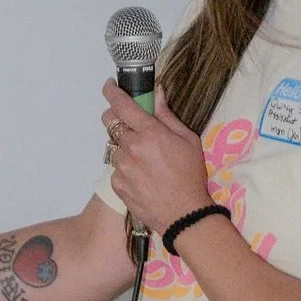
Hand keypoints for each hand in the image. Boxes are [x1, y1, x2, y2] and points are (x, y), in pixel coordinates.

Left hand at [101, 81, 213, 234]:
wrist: (183, 214)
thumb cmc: (190, 176)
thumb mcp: (188, 140)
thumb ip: (167, 116)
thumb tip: (157, 94)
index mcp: (150, 133)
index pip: (122, 104)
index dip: (112, 91)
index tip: (109, 85)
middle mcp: (131, 147)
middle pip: (109, 122)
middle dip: (116, 117)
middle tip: (130, 124)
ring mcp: (121, 167)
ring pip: (114, 147)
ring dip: (124, 147)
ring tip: (144, 160)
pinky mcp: (116, 184)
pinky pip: (115, 169)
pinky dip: (125, 168)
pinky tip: (142, 177)